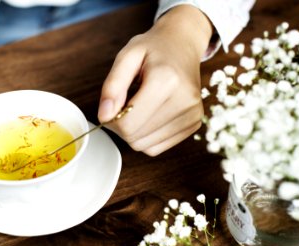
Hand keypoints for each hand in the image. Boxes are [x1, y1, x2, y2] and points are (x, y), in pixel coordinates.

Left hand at [98, 5, 212, 155]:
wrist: (183, 44)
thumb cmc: (153, 48)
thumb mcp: (127, 56)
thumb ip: (112, 86)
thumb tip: (104, 116)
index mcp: (166, 81)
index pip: (127, 124)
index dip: (111, 119)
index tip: (111, 105)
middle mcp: (184, 101)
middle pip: (135, 137)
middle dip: (121, 126)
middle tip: (124, 104)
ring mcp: (192, 115)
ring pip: (145, 146)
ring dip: (134, 132)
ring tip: (140, 106)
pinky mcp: (193, 125)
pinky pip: (157, 147)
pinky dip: (146, 136)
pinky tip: (150, 115)